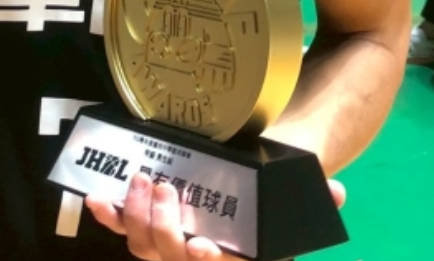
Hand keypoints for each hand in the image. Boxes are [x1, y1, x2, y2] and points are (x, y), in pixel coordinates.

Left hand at [86, 173, 345, 259]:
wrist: (240, 185)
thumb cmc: (263, 196)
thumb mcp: (290, 194)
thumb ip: (314, 196)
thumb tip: (337, 194)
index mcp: (231, 255)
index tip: (204, 246)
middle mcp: (194, 256)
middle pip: (170, 256)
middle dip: (164, 227)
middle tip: (167, 187)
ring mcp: (164, 243)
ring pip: (142, 246)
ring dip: (136, 215)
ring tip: (142, 180)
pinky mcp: (142, 223)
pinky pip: (120, 227)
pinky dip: (107, 214)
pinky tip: (96, 197)